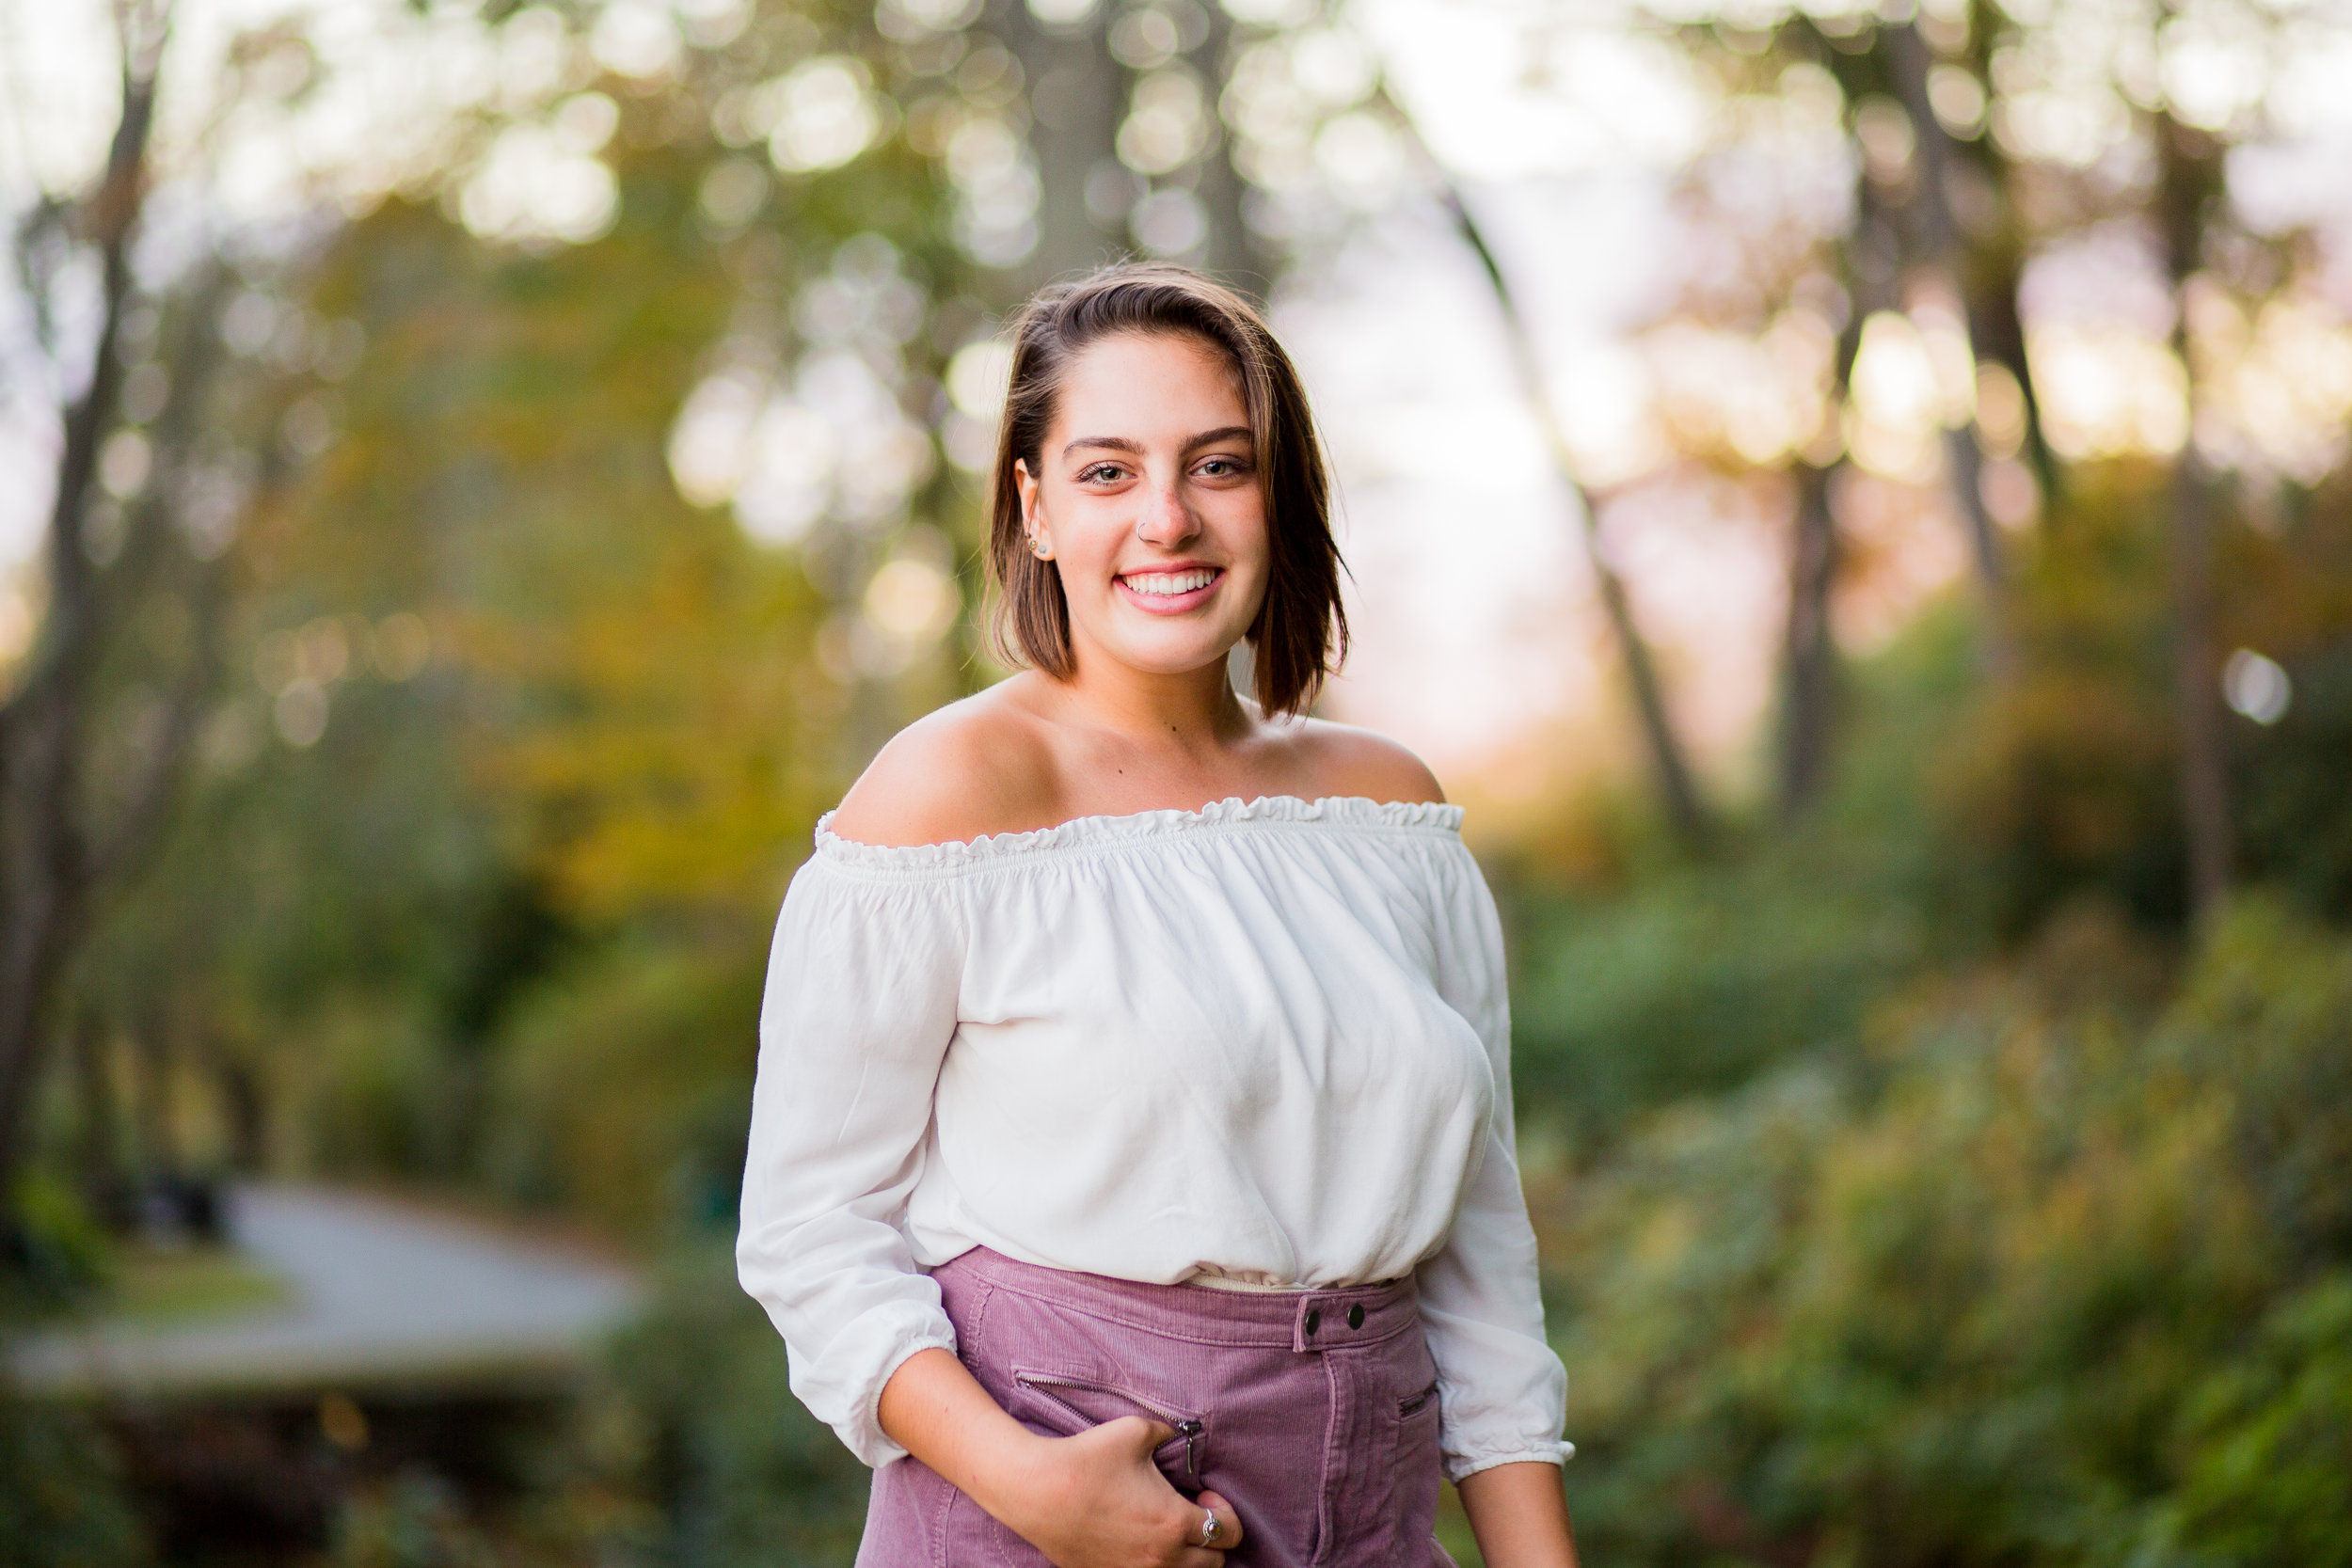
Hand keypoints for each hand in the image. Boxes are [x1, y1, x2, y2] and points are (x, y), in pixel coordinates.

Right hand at [991, 1417, 1243, 1567]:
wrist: (1035, 1490)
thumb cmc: (1087, 1458)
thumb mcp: (1137, 1431)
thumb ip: (1169, 1433)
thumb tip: (1179, 1434)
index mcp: (1175, 1522)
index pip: (1229, 1533)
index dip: (1225, 1510)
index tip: (1204, 1494)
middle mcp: (1161, 1558)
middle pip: (1215, 1563)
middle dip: (1211, 1537)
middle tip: (1190, 1511)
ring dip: (1186, 1556)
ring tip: (1165, 1527)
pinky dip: (1155, 1564)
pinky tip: (1138, 1539)